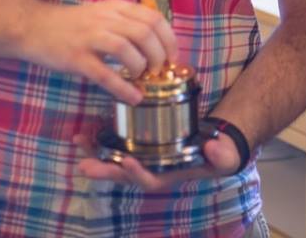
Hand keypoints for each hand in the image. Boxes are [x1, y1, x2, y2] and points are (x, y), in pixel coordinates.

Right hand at [23, 0, 177, 103]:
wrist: (34, 26)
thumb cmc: (73, 24)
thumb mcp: (104, 13)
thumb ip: (127, 22)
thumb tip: (156, 43)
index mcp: (117, 7)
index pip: (154, 17)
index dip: (169, 39)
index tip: (173, 57)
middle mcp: (106, 18)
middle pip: (145, 33)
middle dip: (158, 55)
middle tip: (158, 71)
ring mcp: (90, 37)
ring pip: (127, 49)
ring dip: (141, 67)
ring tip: (143, 79)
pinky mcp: (76, 58)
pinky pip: (104, 74)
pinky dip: (123, 87)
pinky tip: (133, 97)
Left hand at [74, 125, 240, 189]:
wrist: (216, 143)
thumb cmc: (218, 154)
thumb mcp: (225, 156)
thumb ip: (222, 155)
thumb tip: (212, 148)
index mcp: (169, 176)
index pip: (150, 180)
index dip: (137, 173)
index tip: (128, 161)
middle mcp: (153, 169)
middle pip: (125, 173)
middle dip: (105, 170)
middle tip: (85, 165)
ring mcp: (145, 156)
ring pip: (117, 158)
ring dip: (97, 151)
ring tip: (80, 140)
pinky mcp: (142, 141)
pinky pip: (119, 142)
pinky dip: (104, 136)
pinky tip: (91, 126)